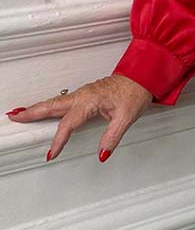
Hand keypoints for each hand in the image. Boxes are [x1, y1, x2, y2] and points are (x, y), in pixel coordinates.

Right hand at [4, 74, 153, 162]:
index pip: (69, 124)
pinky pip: (62, 100)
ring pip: (56, 102)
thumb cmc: (136, 92)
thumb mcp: (126, 117)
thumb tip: (101, 154)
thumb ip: (112, 137)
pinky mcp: (86, 94)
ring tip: (22, 113)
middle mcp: (84, 95)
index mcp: (90, 100)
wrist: (143, 76)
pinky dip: (49, 105)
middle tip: (14, 116)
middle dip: (32, 112)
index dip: (59, 140)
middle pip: (53, 105)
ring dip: (38, 108)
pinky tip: (45, 109)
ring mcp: (84, 93)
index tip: (51, 153)